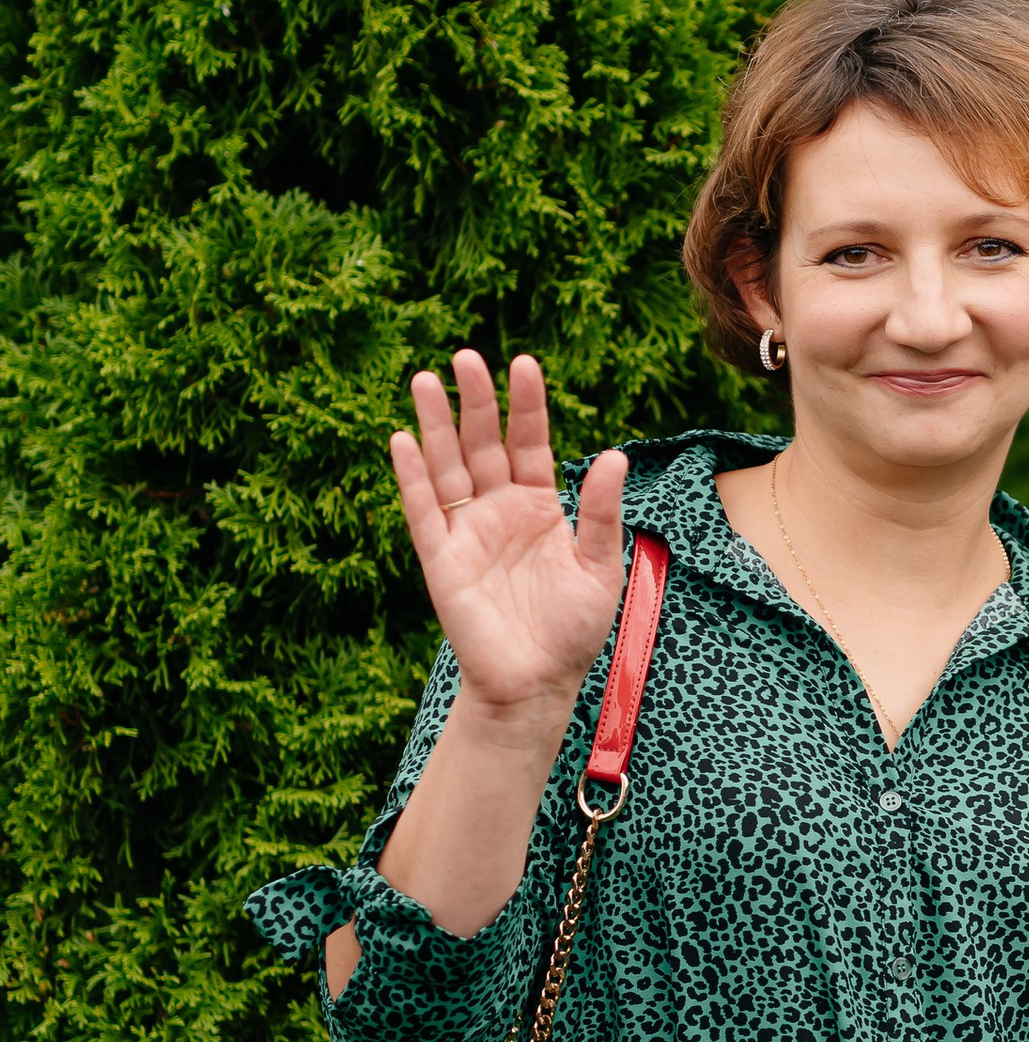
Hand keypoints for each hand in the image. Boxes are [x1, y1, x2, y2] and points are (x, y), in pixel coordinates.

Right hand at [390, 351, 627, 719]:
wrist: (538, 684)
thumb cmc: (572, 629)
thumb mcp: (600, 566)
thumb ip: (599, 512)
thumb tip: (613, 456)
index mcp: (538, 506)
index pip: (530, 442)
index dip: (526, 405)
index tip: (523, 363)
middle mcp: (499, 510)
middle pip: (483, 443)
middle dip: (476, 401)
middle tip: (467, 357)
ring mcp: (467, 532)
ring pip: (447, 467)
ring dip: (435, 425)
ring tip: (425, 379)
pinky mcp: (442, 560)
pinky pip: (424, 512)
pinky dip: (412, 477)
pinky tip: (402, 439)